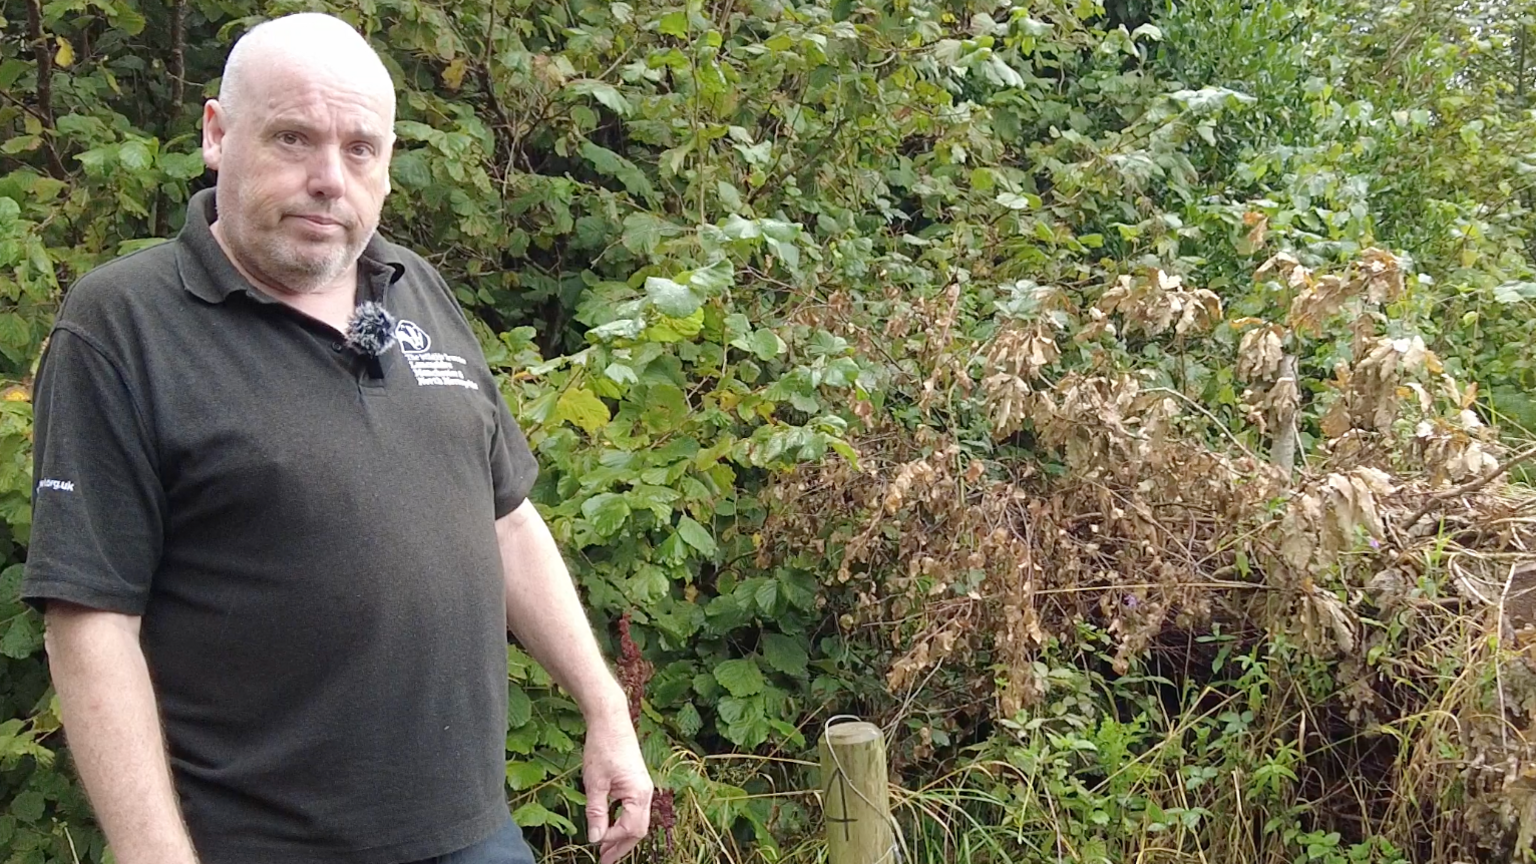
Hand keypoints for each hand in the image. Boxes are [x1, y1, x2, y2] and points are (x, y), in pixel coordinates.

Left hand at [583, 715, 653, 863]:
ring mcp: (643, 788)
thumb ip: (597, 813)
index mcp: (639, 794)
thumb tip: (596, 839)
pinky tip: (609, 826)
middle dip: (621, 846)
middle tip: (604, 860)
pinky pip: (634, 810)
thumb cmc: (603, 748)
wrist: (611, 720)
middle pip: (638, 829)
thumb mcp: (595, 783)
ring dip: (622, 836)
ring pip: (637, 821)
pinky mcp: (637, 783)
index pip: (630, 829)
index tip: (595, 845)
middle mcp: (646, 793)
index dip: (613, 841)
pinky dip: (622, 822)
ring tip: (605, 849)